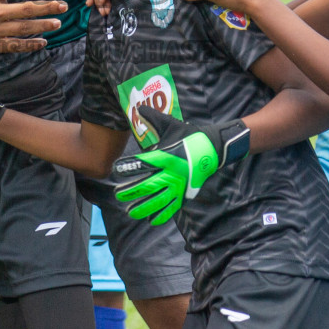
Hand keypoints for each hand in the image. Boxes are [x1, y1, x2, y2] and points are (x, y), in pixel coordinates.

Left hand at [112, 106, 248, 224]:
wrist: (212, 149)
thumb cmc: (189, 136)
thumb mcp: (171, 125)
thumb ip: (153, 118)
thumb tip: (139, 107)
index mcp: (167, 155)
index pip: (144, 162)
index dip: (129, 166)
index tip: (116, 169)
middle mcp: (172, 172)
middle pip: (149, 185)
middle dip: (132, 191)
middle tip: (118, 195)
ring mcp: (179, 185)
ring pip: (159, 200)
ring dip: (143, 207)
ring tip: (130, 211)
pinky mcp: (185, 193)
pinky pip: (173, 207)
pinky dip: (162, 215)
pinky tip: (151, 220)